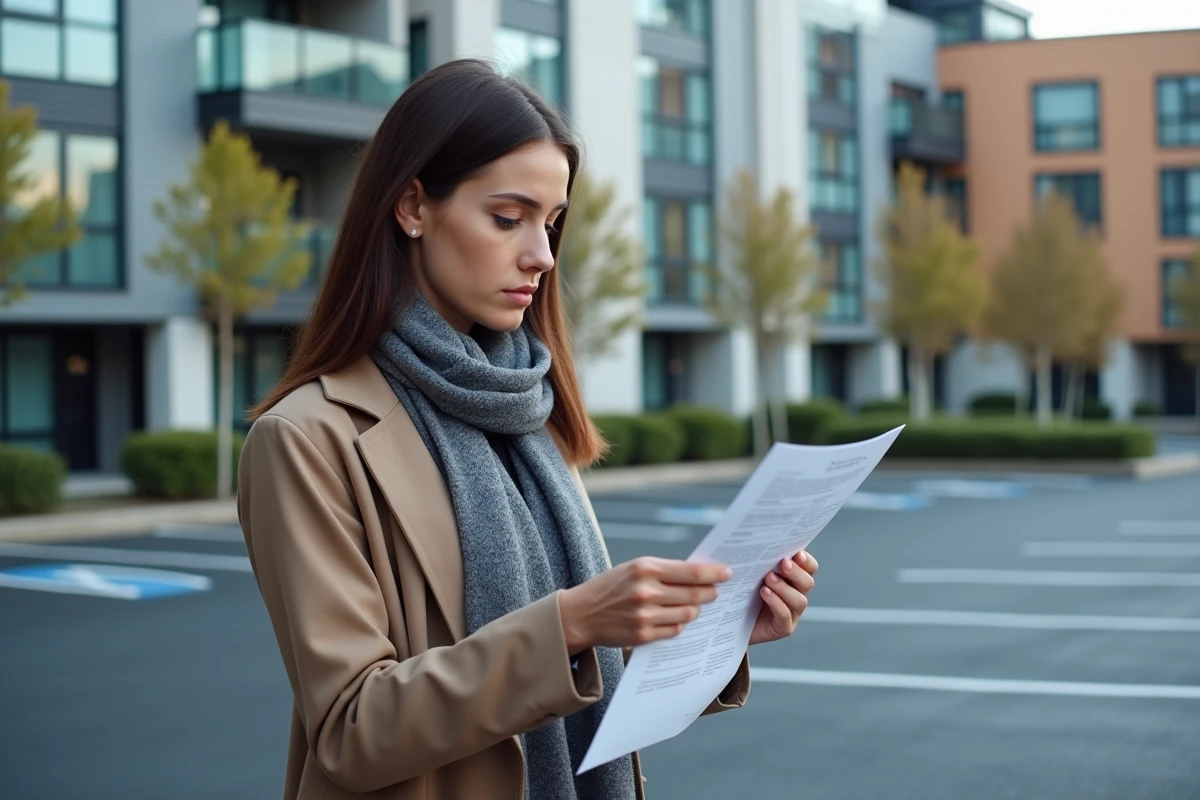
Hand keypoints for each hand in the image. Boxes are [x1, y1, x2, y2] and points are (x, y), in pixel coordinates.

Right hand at [559, 557, 731, 654]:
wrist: (580, 614)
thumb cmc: (610, 587)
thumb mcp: (633, 568)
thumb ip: (663, 571)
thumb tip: (698, 574)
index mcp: (645, 568)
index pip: (690, 571)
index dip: (713, 573)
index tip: (728, 573)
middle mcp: (646, 591)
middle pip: (693, 594)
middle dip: (711, 592)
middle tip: (717, 591)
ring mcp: (645, 615)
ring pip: (687, 613)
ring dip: (696, 609)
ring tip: (695, 605)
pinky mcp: (643, 635)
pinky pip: (675, 630)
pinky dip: (680, 623)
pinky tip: (677, 618)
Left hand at [749, 550, 817, 645]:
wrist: (731, 620)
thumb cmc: (741, 591)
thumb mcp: (750, 572)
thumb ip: (760, 560)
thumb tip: (759, 542)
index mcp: (792, 579)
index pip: (809, 568)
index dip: (806, 561)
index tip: (797, 554)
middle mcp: (795, 595)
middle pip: (807, 582)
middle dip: (796, 572)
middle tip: (783, 564)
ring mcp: (792, 613)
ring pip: (800, 600)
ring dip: (784, 588)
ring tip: (768, 579)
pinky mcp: (783, 627)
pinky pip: (786, 615)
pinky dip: (777, 603)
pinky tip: (765, 593)